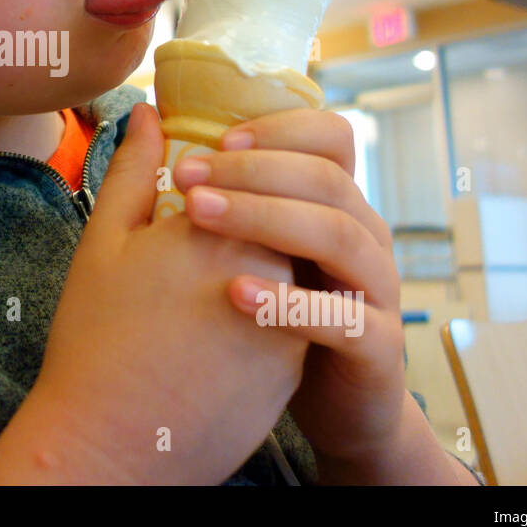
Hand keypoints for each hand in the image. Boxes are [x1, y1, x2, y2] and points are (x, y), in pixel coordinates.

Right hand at [19, 102, 306, 484]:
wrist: (110, 445)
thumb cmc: (94, 340)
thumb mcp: (103, 243)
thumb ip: (134, 170)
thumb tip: (151, 112)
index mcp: (225, 228)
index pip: (251, 175)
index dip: (226, 175)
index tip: (196, 187)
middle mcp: (273, 269)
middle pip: (273, 222)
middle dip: (245, 221)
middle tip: (190, 250)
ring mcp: (290, 323)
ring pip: (283, 275)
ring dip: (254, 272)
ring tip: (195, 296)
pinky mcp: (293, 372)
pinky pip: (286, 326)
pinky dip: (259, 321)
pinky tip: (209, 338)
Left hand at [171, 108, 406, 465]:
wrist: (337, 408)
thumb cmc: (275, 317)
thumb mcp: (243, 248)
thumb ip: (211, 188)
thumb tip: (150, 118)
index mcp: (336, 204)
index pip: (330, 139)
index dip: (278, 130)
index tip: (215, 139)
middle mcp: (363, 237)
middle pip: (326, 180)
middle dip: (254, 170)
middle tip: (187, 174)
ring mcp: (375, 291)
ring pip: (339, 236)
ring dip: (267, 218)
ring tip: (199, 215)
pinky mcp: (376, 349)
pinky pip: (344, 319)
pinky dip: (290, 303)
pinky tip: (234, 292)